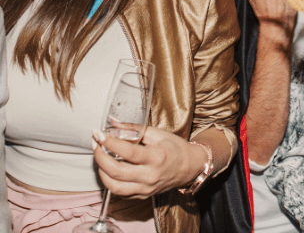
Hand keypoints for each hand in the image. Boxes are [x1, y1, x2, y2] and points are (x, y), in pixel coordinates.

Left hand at [93, 126, 208, 198]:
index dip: (110, 143)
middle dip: (100, 157)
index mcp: (156, 157)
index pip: (127, 152)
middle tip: (95, 144)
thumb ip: (135, 129)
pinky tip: (108, 169)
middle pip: (116, 171)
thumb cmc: (175, 148)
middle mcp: (150, 176)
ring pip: (114, 186)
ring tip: (99, 158)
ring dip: (101, 172)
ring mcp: (145, 189)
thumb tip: (114, 124)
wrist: (189, 167)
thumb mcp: (158, 134)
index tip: (99, 134)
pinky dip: (110, 181)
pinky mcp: (142, 196)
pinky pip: (120, 193)